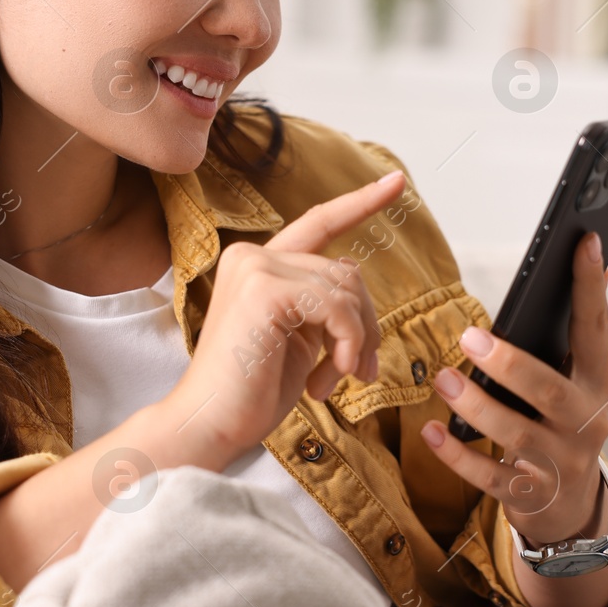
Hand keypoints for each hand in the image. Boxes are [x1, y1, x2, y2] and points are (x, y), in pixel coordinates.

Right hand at [159, 171, 406, 470]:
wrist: (210, 425)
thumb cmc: (252, 392)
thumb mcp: (299, 338)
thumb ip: (320, 301)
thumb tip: (353, 272)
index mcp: (257, 264)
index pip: (318, 222)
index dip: (360, 203)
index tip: (397, 181)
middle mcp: (252, 255)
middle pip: (346, 272)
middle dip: (365, 325)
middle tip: (358, 371)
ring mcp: (256, 268)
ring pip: (347, 290)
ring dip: (356, 342)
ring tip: (335, 379)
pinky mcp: (264, 290)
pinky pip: (337, 308)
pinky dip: (347, 344)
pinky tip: (328, 377)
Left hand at [419, 230, 607, 546]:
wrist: (571, 508)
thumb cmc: (564, 425)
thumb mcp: (581, 382)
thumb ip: (581, 336)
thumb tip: (600, 268)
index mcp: (599, 384)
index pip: (596, 330)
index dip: (592, 288)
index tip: (585, 243)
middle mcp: (586, 424)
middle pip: (550, 393)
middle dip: (510, 365)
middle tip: (470, 337)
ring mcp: (560, 463)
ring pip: (516, 434)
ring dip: (476, 407)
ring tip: (444, 378)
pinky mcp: (529, 495)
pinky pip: (489, 476)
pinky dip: (458, 455)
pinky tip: (432, 431)